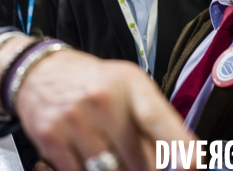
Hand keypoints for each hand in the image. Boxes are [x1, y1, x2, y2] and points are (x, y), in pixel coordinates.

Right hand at [14, 49, 195, 170]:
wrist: (39, 71)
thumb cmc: (93, 82)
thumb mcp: (128, 84)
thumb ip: (153, 118)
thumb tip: (181, 159)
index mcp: (129, 84)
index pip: (156, 117)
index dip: (177, 145)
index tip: (193, 165)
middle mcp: (103, 100)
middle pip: (138, 159)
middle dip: (146, 169)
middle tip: (141, 162)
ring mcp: (75, 121)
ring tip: (115, 158)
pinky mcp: (51, 140)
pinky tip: (88, 158)